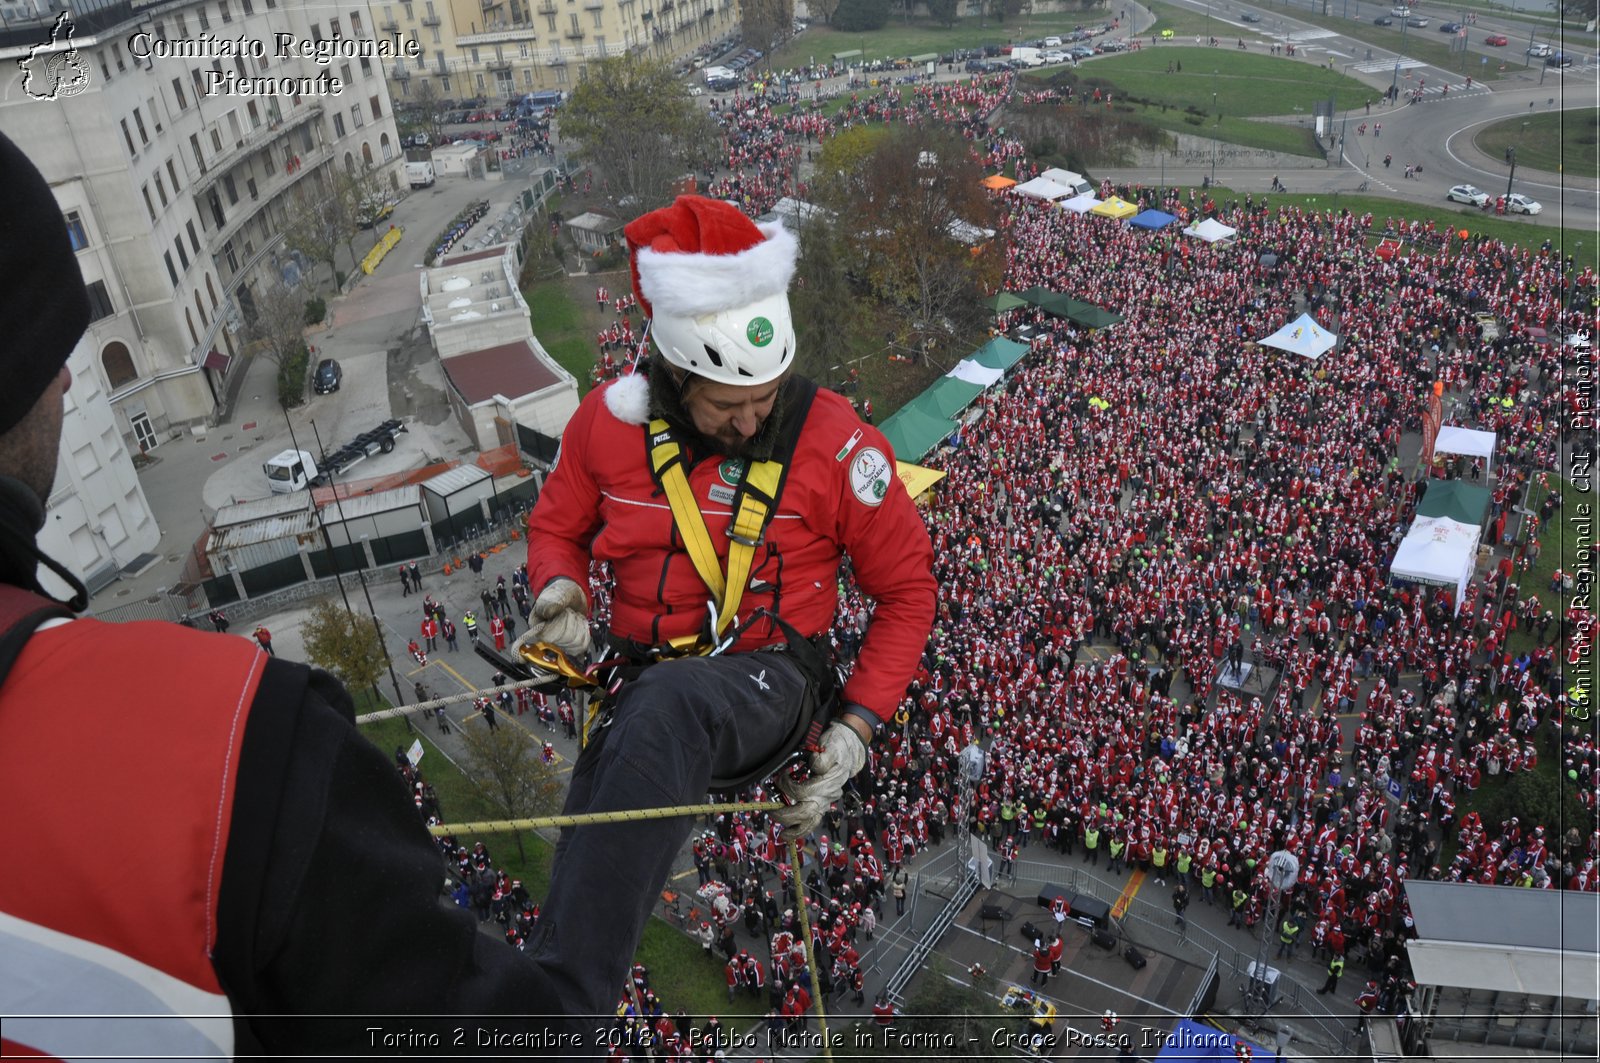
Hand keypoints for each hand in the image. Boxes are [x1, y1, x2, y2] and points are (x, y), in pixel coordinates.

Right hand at [511, 577, 590, 660]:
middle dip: (572, 622)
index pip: (550, 636)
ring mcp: (558, 643)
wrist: (572, 596)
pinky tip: (579, 624)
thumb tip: (549, 612)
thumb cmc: (560, 594)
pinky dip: (585, 633)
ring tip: (573, 617)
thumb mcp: (555, 593)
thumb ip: (551, 602)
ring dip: (579, 626)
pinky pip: (582, 646)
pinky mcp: (569, 645)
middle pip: (566, 640)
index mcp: (536, 627)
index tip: (563, 611)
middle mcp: (545, 638)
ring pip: (575, 644)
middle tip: (569, 612)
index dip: (561, 622)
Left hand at [774, 719, 867, 841]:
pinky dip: (800, 830)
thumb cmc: (836, 746)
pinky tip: (789, 834)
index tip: (780, 776)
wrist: (849, 751)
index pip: (803, 791)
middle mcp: (828, 795)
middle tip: (771, 809)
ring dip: (794, 829)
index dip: (786, 786)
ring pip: (810, 822)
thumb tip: (815, 765)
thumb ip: (824, 757)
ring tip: (781, 834)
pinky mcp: (823, 805)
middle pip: (805, 812)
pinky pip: (812, 823)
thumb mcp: (831, 746)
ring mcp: (826, 802)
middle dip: (785, 814)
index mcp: (829, 781)